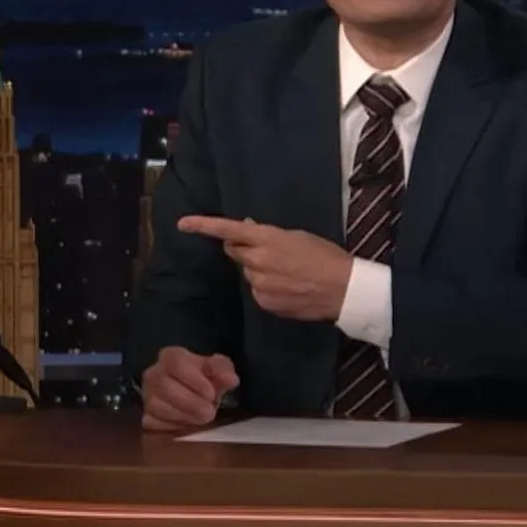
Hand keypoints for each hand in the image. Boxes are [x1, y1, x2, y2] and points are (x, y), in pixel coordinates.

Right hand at [140, 346, 239, 431]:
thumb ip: (224, 370)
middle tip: (210, 412)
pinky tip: (187, 425)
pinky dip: (174, 427)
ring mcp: (147, 396)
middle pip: (165, 387)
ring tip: (201, 418)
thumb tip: (231, 379)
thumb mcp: (218, 368)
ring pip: (159, 407)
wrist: (191, 393)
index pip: (177, 364)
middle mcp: (153, 374)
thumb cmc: (204, 378)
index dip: (196, 381)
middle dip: (192, 403)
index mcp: (171, 357)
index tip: (212, 394)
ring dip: (185, 416)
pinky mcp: (146, 416)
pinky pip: (155, 424)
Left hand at [178, 215, 352, 321]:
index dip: (203, 226)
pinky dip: (267, 288)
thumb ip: (268, 236)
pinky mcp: (264, 303)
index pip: (228, 230)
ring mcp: (259, 284)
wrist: (344, 290)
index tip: (183, 224)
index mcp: (268, 239)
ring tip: (287, 274)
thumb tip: (247, 230)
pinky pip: (257, 291)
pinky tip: (288, 288)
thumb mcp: (297, 236)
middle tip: (269, 252)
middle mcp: (258, 261)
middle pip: (235, 252)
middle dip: (244, 249)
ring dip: (259, 270)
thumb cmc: (325, 257)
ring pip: (248, 273)